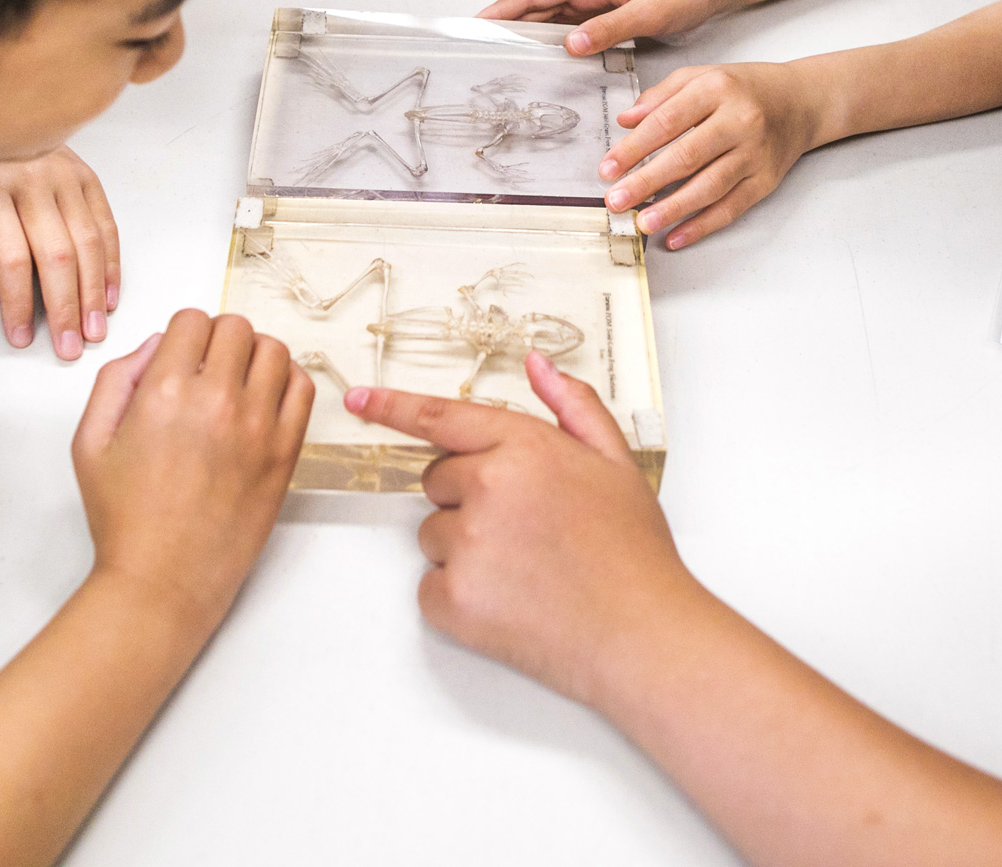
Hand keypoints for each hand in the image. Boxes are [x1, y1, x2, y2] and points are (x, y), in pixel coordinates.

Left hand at [0, 148, 118, 357]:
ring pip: (87, 242)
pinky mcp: (85, 174)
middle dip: (64, 307)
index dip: (19, 303)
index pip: (12, 258)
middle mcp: (31, 178)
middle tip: (69, 347)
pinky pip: (106, 224)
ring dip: (94, 292)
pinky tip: (110, 295)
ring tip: (94, 330)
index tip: (21, 336)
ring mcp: (64, 174)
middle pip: (56, 254)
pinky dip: (112, 263)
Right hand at [72, 310, 312, 630]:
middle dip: (217, 339)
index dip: (183, 334)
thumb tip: (155, 345)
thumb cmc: (124, 519)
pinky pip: (302, 389)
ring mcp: (257, 427)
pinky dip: (288, 380)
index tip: (180, 355)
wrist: (162, 580)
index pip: (191, 321)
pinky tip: (266, 396)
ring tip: (237, 380)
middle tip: (206, 367)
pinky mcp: (284, 453)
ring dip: (254, 355)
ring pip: (274, 350)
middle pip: (235, 328)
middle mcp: (215, 402)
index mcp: (164, 394)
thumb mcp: (90, 441)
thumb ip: (116, 379)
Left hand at [347, 351, 701, 707]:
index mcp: (524, 447)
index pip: (441, 418)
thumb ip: (573, 406)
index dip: (394, 407)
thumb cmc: (632, 553)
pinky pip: (430, 587)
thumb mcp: (616, 463)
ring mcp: (465, 546)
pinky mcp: (451, 600)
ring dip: (464, 550)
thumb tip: (537, 365)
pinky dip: (459, 597)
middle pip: (438, 481)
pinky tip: (511, 603)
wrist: (642, 636)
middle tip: (526, 530)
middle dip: (469, 498)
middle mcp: (486, 488)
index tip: (359, 400)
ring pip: (433, 535)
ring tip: (526, 571)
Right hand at [479, 0, 741, 53]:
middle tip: (477, 48)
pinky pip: (572, 28)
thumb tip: (568, 44)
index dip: (501, 8)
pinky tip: (548, 60)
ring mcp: (598, 1)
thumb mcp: (651, 10)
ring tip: (501, 58)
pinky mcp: (610, 14)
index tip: (474, 25)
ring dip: (527, 34)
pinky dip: (553, 41)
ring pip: (551, 17)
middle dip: (503, 22)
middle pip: (535, 5)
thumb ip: (610, 27)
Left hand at [600, 63, 822, 248]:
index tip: (607, 168)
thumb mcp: (702, 76)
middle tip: (616, 200)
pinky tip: (676, 236)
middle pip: (687, 156)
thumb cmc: (746, 89)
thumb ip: (661, 96)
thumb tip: (626, 121)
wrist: (802, 101)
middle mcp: (740, 121)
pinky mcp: (766, 180)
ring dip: (673, 208)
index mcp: (717, 89)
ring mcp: (755, 154)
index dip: (634, 148)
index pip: (667, 122)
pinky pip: (731, 208)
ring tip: (642, 222)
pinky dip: (702, 225)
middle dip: (646, 182)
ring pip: (709, 187)